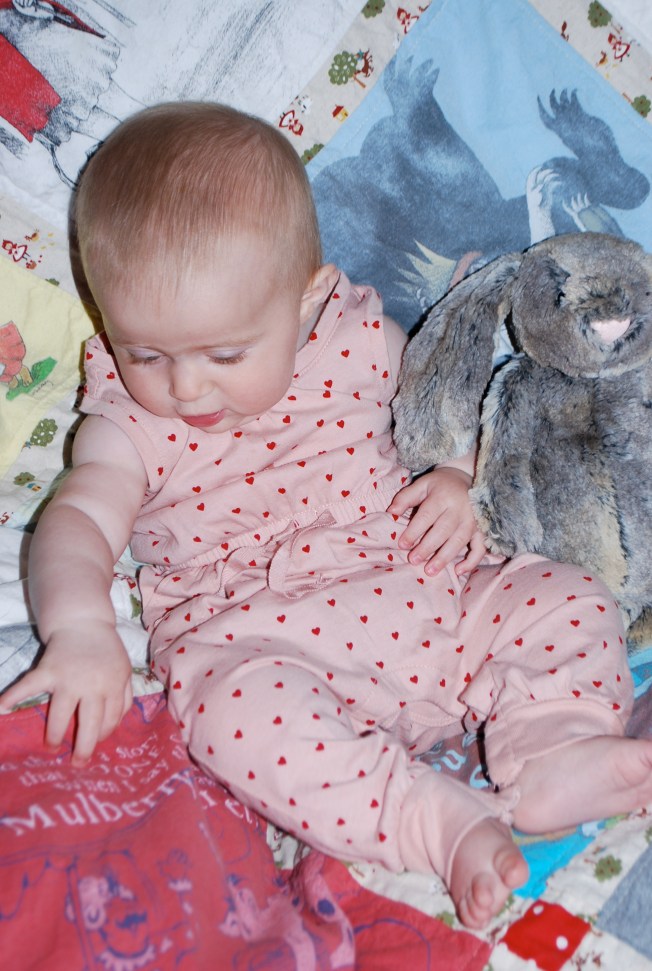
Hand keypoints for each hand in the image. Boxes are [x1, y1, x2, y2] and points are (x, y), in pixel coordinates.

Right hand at [0, 623, 132, 764]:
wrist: (84, 622)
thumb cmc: (106, 650)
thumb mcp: (124, 671)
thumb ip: (125, 697)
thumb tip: (116, 725)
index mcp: (113, 684)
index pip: (111, 719)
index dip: (103, 734)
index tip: (95, 742)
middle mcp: (92, 684)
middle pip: (90, 722)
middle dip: (84, 746)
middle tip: (78, 763)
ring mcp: (68, 678)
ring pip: (61, 713)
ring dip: (55, 733)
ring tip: (52, 746)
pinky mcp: (48, 670)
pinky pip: (29, 686)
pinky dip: (13, 697)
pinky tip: (1, 709)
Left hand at [388, 466, 487, 575]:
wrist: (467, 478)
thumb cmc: (440, 485)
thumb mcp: (422, 484)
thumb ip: (406, 497)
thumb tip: (391, 511)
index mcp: (443, 496)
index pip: (427, 516)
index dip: (414, 531)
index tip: (402, 544)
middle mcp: (460, 508)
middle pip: (443, 530)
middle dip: (428, 547)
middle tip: (414, 560)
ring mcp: (473, 520)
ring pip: (459, 541)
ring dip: (445, 557)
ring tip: (430, 570)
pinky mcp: (482, 529)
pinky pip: (480, 547)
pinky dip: (472, 561)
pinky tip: (459, 571)